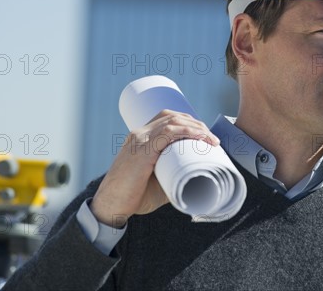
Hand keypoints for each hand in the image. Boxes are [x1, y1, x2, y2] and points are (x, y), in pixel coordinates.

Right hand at [90, 109, 219, 227]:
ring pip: (173, 122)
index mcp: (140, 137)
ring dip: (196, 127)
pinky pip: (168, 133)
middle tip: (211, 138)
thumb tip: (196, 177)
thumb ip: (173, 175)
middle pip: (172, 116)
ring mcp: (140, 140)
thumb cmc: (133, 197)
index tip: (203, 133)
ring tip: (211, 140)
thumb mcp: (157, 181)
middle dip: (196, 123)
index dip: (188, 121)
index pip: (166, 117)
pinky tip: (200, 137)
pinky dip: (187, 132)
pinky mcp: (142, 150)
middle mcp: (139, 134)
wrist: (111, 206)